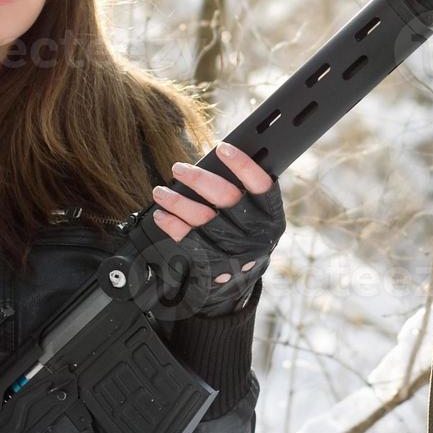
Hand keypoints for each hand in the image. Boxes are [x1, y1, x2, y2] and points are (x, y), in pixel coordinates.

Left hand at [148, 141, 284, 316]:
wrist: (237, 284)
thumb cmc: (243, 237)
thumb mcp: (256, 218)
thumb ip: (244, 193)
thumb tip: (213, 162)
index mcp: (271, 218)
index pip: (262, 185)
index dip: (244, 165)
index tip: (223, 148)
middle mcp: (256, 235)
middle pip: (227, 199)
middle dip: (199, 179)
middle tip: (179, 168)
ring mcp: (235, 253)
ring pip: (203, 219)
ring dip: (178, 201)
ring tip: (161, 190)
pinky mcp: (214, 266)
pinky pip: (188, 241)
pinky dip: (172, 226)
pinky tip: (162, 214)